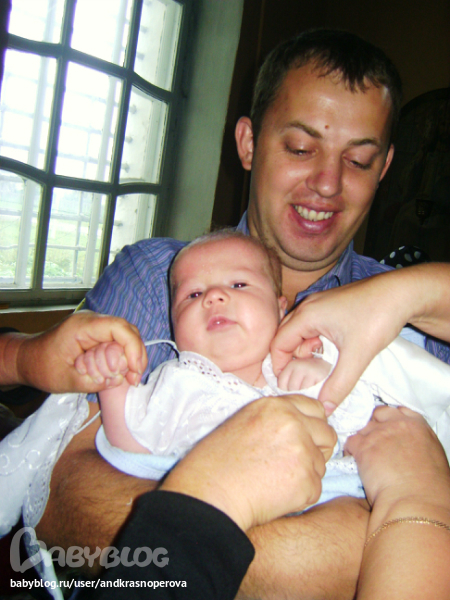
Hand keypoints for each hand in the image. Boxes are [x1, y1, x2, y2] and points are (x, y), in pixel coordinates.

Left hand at [10, 311, 146, 391]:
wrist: (27, 359)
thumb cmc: (41, 367)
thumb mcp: (66, 380)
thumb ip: (93, 381)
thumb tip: (119, 378)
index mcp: (82, 326)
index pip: (118, 328)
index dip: (132, 347)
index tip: (134, 370)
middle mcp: (92, 321)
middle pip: (127, 330)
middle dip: (135, 355)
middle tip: (134, 378)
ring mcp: (96, 326)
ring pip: (126, 336)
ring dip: (130, 357)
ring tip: (129, 378)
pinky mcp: (98, 334)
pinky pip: (118, 342)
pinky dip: (123, 357)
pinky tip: (122, 372)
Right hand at [160, 395, 336, 530]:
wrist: (209, 493)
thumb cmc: (216, 461)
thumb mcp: (244, 422)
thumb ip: (275, 418)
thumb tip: (301, 424)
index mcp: (276, 407)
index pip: (315, 409)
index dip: (313, 425)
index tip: (306, 437)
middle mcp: (293, 424)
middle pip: (328, 434)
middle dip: (318, 449)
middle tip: (294, 463)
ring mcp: (302, 452)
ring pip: (321, 464)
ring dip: (306, 474)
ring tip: (275, 481)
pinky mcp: (307, 481)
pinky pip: (315, 488)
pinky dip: (300, 496)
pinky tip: (276, 495)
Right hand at [271, 272, 410, 408]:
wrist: (401, 292)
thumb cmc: (377, 318)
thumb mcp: (357, 356)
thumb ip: (339, 384)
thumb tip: (325, 408)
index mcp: (307, 315)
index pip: (278, 343)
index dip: (279, 366)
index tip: (287, 384)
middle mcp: (308, 306)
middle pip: (285, 336)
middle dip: (291, 358)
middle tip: (305, 375)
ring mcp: (319, 303)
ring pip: (299, 330)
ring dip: (305, 349)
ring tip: (321, 363)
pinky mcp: (330, 304)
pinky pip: (311, 324)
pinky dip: (314, 340)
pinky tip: (331, 349)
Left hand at [345, 406, 449, 510]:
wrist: (416, 504)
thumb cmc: (430, 491)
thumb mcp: (433, 459)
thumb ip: (418, 446)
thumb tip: (411, 452)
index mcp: (419, 426)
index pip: (399, 411)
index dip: (390, 419)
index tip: (388, 428)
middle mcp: (398, 424)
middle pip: (378, 414)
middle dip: (374, 425)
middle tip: (375, 442)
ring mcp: (379, 434)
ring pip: (363, 429)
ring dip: (363, 440)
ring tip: (366, 458)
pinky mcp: (363, 446)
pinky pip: (350, 442)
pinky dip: (350, 451)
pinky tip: (355, 462)